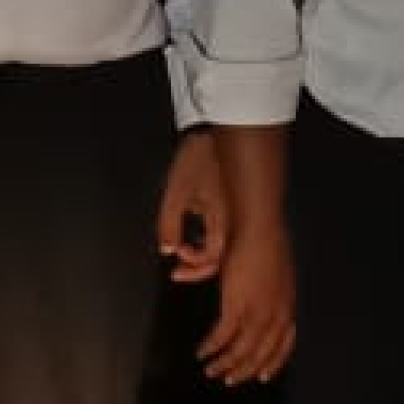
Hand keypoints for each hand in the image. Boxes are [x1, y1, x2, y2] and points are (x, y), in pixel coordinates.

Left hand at [156, 137, 230, 281]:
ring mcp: (236, 212)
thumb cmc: (196, 160)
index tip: (176, 257)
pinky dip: (209, 239)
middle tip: (178, 271)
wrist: (214, 132)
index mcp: (223, 220)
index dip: (193, 264)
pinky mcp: (235, 204)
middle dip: (199, 267)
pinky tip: (196, 233)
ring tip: (184, 251)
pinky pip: (227, 231)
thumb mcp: (175, 193)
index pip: (213, 258)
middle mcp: (234, 221)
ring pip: (225, 246)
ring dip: (203, 254)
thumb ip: (168, 224)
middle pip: (223, 258)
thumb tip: (167, 249)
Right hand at [199, 218, 296, 384]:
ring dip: (225, 364)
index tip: (263, 376)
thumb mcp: (269, 272)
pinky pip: (223, 338)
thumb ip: (257, 289)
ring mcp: (258, 312)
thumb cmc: (262, 242)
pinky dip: (211, 348)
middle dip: (245, 369)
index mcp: (287, 305)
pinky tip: (201, 352)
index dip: (273, 362)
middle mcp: (277, 314)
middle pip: (262, 353)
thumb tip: (245, 295)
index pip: (284, 344)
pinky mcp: (237, 307)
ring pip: (242, 351)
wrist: (257, 226)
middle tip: (229, 380)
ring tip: (211, 371)